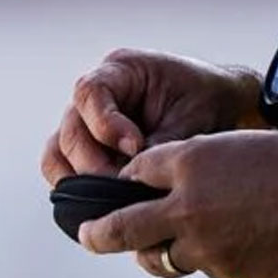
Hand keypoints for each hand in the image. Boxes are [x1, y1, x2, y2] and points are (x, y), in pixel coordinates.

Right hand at [42, 50, 259, 182]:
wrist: (220, 106)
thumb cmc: (206, 101)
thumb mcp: (191, 119)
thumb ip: (160, 145)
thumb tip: (131, 180)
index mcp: (121, 70)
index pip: (90, 92)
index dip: (104, 124)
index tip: (134, 147)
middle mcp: (97, 94)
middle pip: (71, 129)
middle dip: (93, 163)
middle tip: (122, 185)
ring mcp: (87, 122)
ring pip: (58, 152)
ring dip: (77, 180)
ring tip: (109, 201)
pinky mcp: (90, 148)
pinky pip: (64, 168)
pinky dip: (76, 189)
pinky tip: (102, 206)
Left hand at [78, 130, 277, 277]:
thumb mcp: (231, 142)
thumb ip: (189, 162)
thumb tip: (158, 182)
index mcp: (188, 164)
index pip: (136, 173)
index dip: (127, 179)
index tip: (121, 185)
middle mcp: (188, 206)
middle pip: (123, 228)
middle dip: (98, 234)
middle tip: (86, 235)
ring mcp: (206, 245)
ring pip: (162, 256)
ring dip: (155, 251)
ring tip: (152, 246)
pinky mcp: (226, 270)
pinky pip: (200, 266)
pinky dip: (202, 256)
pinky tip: (225, 239)